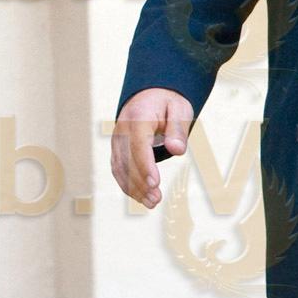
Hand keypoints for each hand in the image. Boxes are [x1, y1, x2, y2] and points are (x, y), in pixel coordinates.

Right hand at [111, 87, 193, 208]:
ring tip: (152, 203)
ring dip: (134, 188)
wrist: (150, 94)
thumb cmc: (168, 103)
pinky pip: (118, 169)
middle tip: (157, 200)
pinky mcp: (117, 149)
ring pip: (120, 168)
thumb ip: (178, 129)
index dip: (145, 165)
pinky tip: (140, 197)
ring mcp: (117, 140)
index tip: (155, 183)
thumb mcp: (180, 109)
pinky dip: (127, 184)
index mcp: (139, 117)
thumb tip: (176, 150)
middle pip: (128, 159)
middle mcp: (123, 129)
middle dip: (140, 182)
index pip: (139, 144)